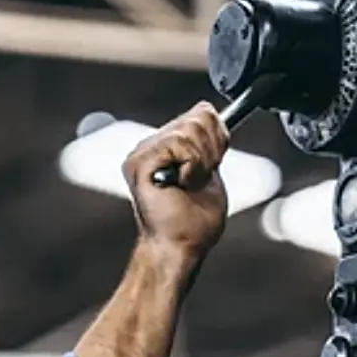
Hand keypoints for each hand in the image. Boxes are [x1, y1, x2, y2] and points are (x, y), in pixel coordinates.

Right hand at [122, 102, 229, 262]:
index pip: (202, 113)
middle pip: (199, 117)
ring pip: (191, 129)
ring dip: (200, 162)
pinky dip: (191, 166)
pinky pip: (179, 143)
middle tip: (196, 180)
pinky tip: (180, 185)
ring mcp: (141, 154)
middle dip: (211, 151)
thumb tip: (205, 109)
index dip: (217, 140)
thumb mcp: (208, 168)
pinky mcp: (139, 164)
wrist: (180, 247)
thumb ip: (205, 139)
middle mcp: (147, 147)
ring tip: (187, 184)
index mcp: (162, 146)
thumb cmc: (193, 221)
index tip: (208, 169)